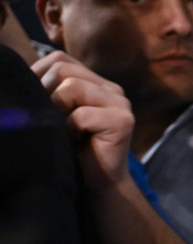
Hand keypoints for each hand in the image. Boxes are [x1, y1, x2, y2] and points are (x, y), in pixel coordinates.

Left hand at [31, 51, 134, 192]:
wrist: (97, 184)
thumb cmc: (71, 150)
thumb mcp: (55, 114)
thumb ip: (48, 91)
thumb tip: (17, 76)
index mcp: (95, 82)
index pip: (59, 59)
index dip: (37, 76)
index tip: (35, 103)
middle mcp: (111, 88)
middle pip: (62, 68)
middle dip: (44, 93)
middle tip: (49, 120)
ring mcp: (120, 102)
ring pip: (71, 86)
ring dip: (56, 110)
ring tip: (62, 130)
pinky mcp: (123, 121)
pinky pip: (82, 115)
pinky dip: (70, 129)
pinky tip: (75, 141)